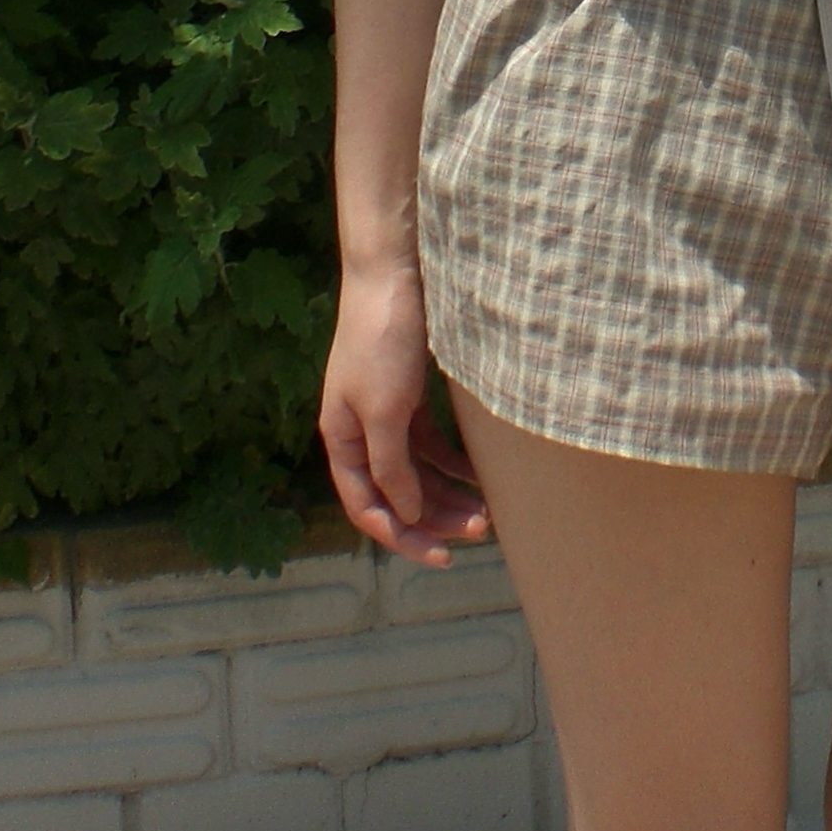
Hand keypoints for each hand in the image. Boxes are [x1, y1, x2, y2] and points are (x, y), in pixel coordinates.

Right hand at [318, 260, 491, 566]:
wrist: (395, 274)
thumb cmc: (382, 342)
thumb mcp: (384, 412)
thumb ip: (391, 467)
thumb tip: (405, 515)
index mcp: (342, 441)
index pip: (368, 508)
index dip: (402, 538)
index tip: (444, 556)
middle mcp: (361, 432)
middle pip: (397, 494)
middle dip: (436, 518)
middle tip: (482, 530)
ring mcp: (386, 413)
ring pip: (418, 471)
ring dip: (449, 494)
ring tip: (488, 510)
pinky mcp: (410, 394)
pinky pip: (432, 443)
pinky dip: (454, 462)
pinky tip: (481, 474)